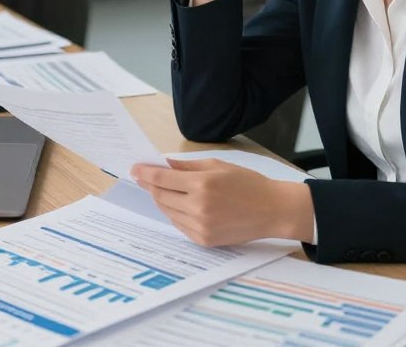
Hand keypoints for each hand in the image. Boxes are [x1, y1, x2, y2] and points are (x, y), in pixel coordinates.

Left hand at [130, 159, 313, 246]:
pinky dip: (174, 213)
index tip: (134, 168)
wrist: (271, 210)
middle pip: (161, 196)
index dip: (145, 173)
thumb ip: (188, 166)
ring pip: (168, 212)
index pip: (163, 179)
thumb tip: (165, 164)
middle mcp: (198, 207)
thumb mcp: (218, 166)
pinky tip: (176, 204)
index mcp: (202, 185)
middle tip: (142, 177)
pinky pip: (179, 225)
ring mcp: (200, 227)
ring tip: (159, 189)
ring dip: (161, 199)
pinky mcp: (204, 240)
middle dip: (150, 185)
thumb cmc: (247, 183)